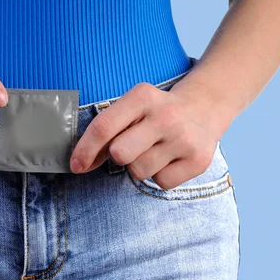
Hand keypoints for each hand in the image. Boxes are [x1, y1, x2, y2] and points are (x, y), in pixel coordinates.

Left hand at [69, 82, 222, 189]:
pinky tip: (169, 159)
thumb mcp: (132, 108)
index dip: (84, 150)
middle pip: (120, 154)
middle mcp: (166, 116)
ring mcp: (184, 138)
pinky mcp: (198, 160)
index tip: (76, 165)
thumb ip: (107, 130)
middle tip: (131, 147)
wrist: (203, 108)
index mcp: (143, 97)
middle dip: (118, 156)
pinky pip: (161, 182)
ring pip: (139, 172)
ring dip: (139, 166)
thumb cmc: (154, 113)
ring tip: (154, 150)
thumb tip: (81, 163)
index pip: (104, 127)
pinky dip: (160, 175)